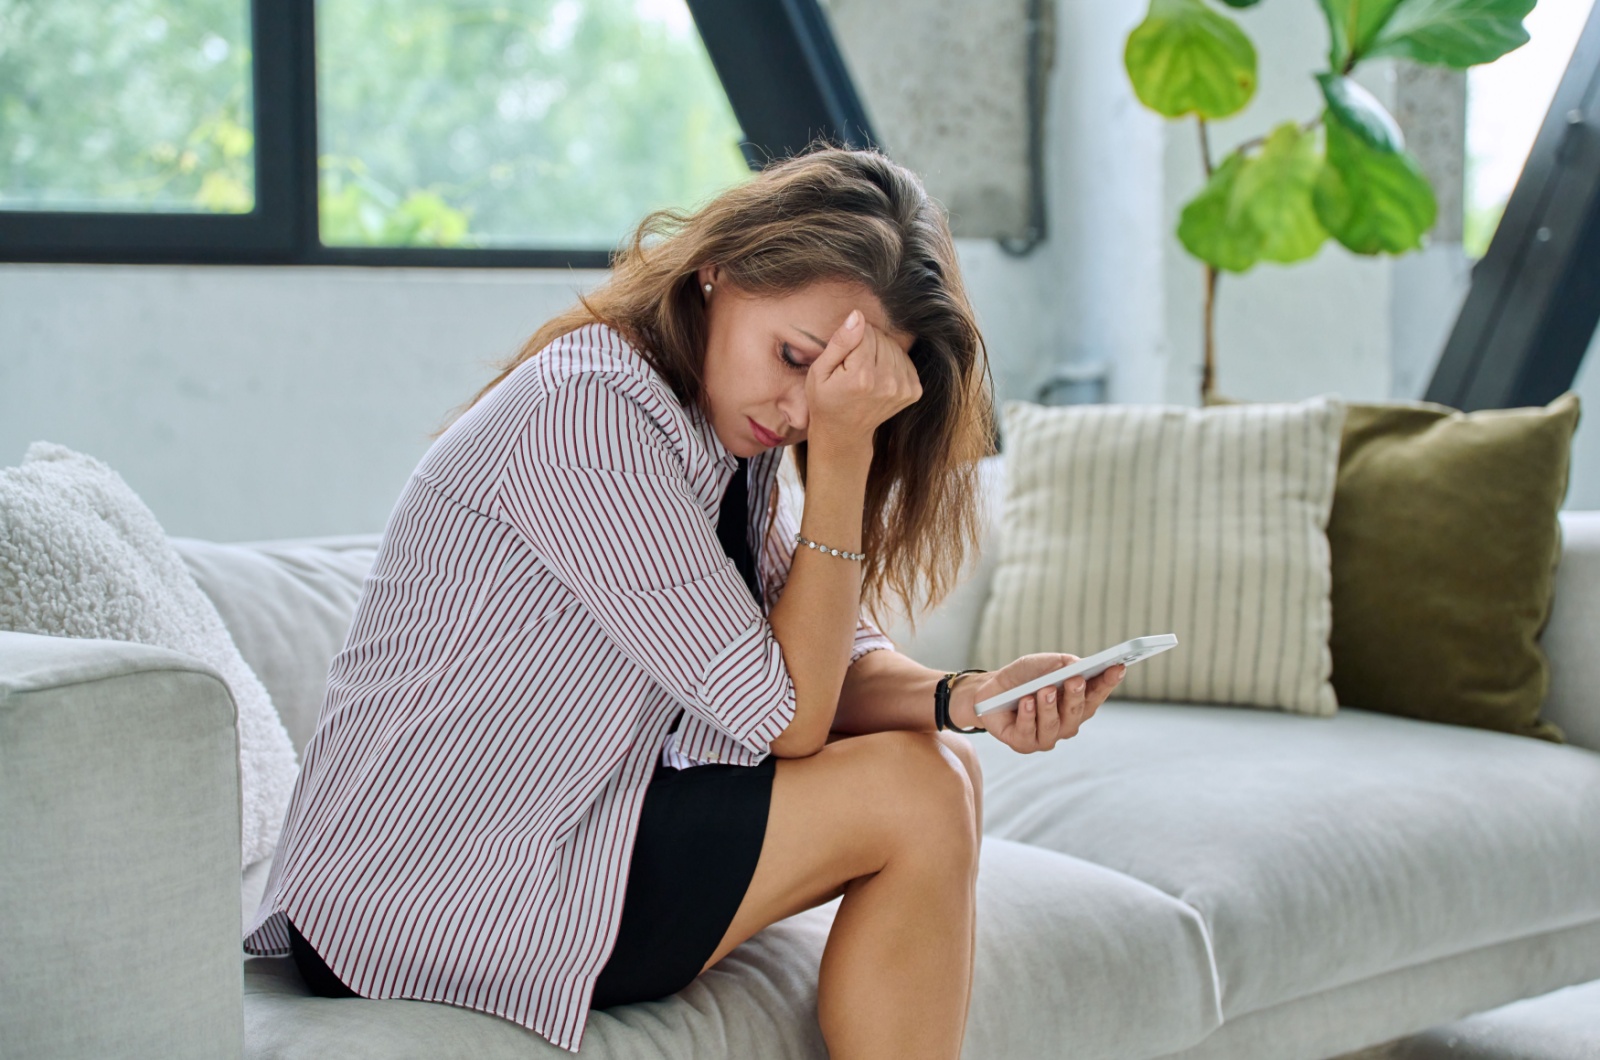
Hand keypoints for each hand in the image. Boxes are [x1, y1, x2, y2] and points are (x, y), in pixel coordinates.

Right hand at [805, 310, 921, 454]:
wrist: (844, 432)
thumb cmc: (826, 400)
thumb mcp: (819, 371)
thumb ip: (840, 342)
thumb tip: (858, 316)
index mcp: (862, 377)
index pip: (866, 332)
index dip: (853, 337)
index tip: (845, 355)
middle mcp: (887, 383)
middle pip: (882, 338)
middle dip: (867, 343)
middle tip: (854, 363)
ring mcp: (903, 388)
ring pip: (894, 346)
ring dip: (880, 351)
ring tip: (865, 369)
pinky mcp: (913, 391)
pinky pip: (905, 359)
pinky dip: (892, 361)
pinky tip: (879, 375)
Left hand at [951, 653, 1124, 753]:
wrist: (988, 691)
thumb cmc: (1022, 678)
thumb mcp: (1043, 664)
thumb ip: (1063, 664)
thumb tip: (1079, 666)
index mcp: (1076, 703)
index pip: (1097, 694)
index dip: (1108, 682)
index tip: (1117, 667)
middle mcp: (1065, 723)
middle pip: (1077, 713)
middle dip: (1077, 696)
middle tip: (1075, 680)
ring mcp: (1046, 736)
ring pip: (1054, 726)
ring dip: (1050, 707)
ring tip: (1044, 690)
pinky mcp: (1023, 744)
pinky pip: (1029, 732)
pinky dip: (1028, 716)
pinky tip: (1025, 702)